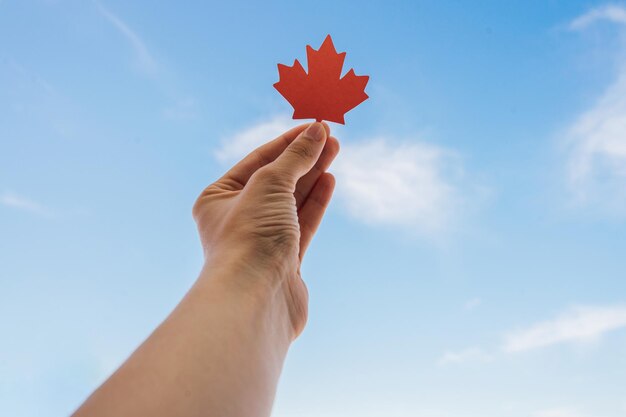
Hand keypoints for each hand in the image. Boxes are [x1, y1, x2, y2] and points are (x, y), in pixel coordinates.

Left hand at [192, 122, 339, 338]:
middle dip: (303, 157)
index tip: (314, 125)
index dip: (287, 141)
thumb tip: (317, 131)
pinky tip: (329, 181)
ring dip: (312, 175)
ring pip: (291, 200)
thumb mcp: (271, 183)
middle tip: (330, 136)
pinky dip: (315, 202)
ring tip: (334, 151)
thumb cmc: (250, 236)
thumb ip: (295, 157)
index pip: (257, 160)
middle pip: (276, 179)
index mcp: (217, 199)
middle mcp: (237, 219)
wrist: (256, 298)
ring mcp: (262, 241)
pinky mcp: (285, 262)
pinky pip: (302, 224)